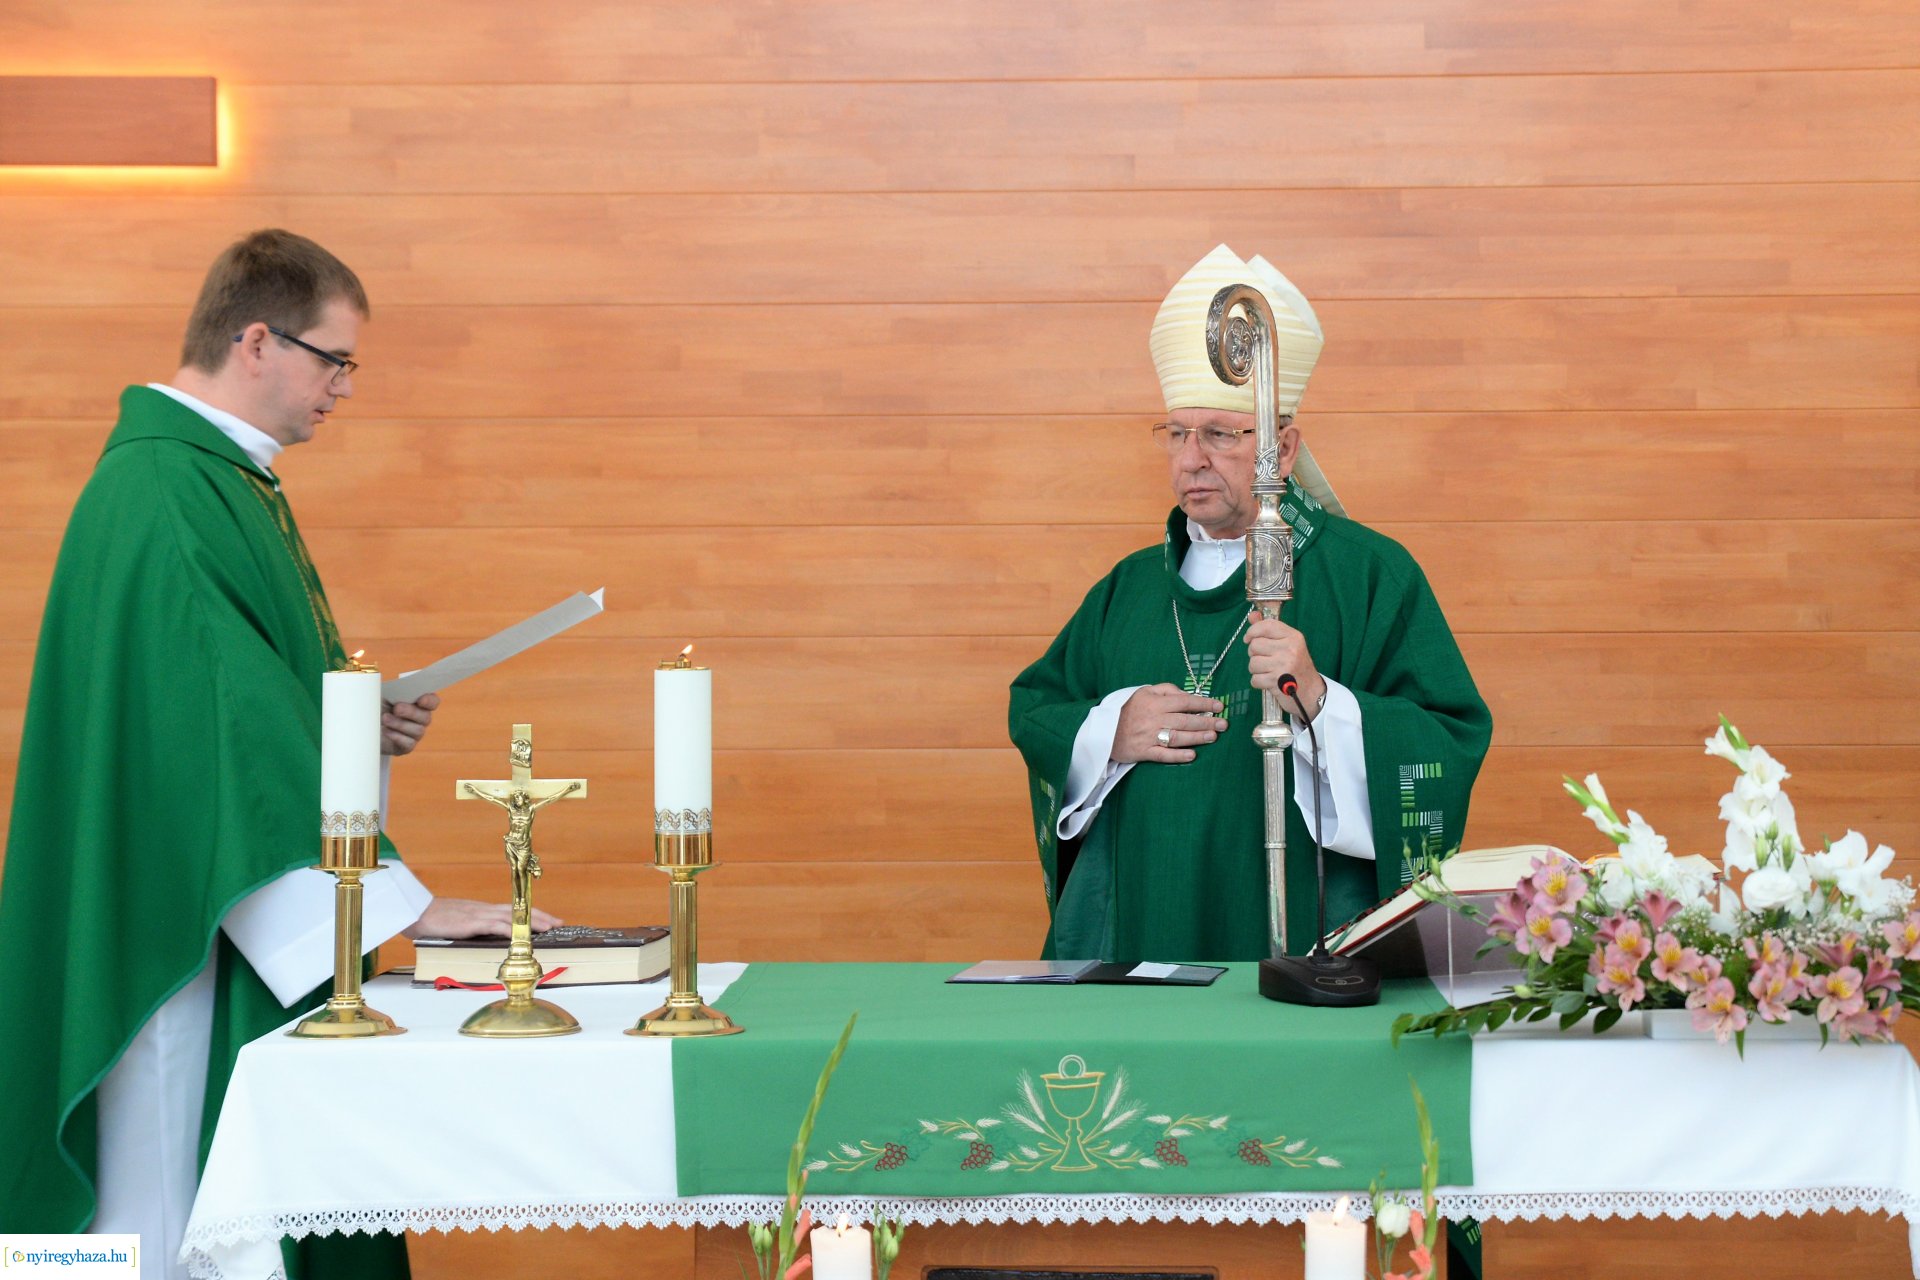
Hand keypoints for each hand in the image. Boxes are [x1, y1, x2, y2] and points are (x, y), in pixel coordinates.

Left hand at [381, 691, 439, 755]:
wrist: (364, 727)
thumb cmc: (377, 707)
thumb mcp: (383, 696)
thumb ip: (394, 693)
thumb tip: (399, 692)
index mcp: (418, 703)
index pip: (433, 702)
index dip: (430, 701)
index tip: (420, 700)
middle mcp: (421, 719)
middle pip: (426, 717)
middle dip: (411, 712)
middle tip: (397, 708)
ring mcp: (415, 734)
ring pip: (418, 730)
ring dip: (400, 724)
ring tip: (385, 718)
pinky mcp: (407, 747)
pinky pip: (408, 743)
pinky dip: (397, 736)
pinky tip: (385, 731)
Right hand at [401, 897, 561, 939]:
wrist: (416, 913)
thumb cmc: (435, 921)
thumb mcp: (460, 925)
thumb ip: (475, 930)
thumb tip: (488, 940)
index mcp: (483, 911)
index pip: (514, 910)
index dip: (533, 914)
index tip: (549, 919)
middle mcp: (485, 910)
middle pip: (520, 910)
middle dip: (541, 916)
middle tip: (559, 923)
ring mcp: (479, 915)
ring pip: (513, 917)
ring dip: (532, 922)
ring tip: (549, 927)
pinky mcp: (471, 923)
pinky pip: (495, 926)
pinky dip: (511, 930)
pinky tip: (521, 934)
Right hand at [1113, 683, 1227, 763]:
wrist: (1103, 729)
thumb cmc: (1128, 708)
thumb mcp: (1144, 692)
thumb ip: (1166, 690)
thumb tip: (1187, 694)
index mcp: (1155, 703)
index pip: (1184, 702)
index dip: (1203, 704)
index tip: (1218, 706)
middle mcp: (1154, 719)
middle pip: (1184, 720)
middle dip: (1206, 722)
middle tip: (1223, 724)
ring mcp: (1149, 737)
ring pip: (1177, 737)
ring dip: (1197, 737)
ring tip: (1213, 737)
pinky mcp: (1144, 752)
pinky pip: (1163, 755)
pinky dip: (1178, 756)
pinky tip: (1192, 755)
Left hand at [1245, 613, 1325, 716]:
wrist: (1311, 691)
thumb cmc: (1296, 666)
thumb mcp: (1288, 644)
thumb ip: (1268, 629)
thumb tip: (1252, 615)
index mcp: (1293, 637)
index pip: (1266, 626)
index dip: (1252, 631)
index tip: (1248, 638)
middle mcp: (1290, 649)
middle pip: (1255, 645)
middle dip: (1255, 654)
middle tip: (1266, 659)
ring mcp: (1284, 665)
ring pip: (1252, 663)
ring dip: (1256, 670)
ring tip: (1269, 671)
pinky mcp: (1277, 681)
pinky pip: (1254, 679)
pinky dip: (1258, 682)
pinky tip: (1269, 681)